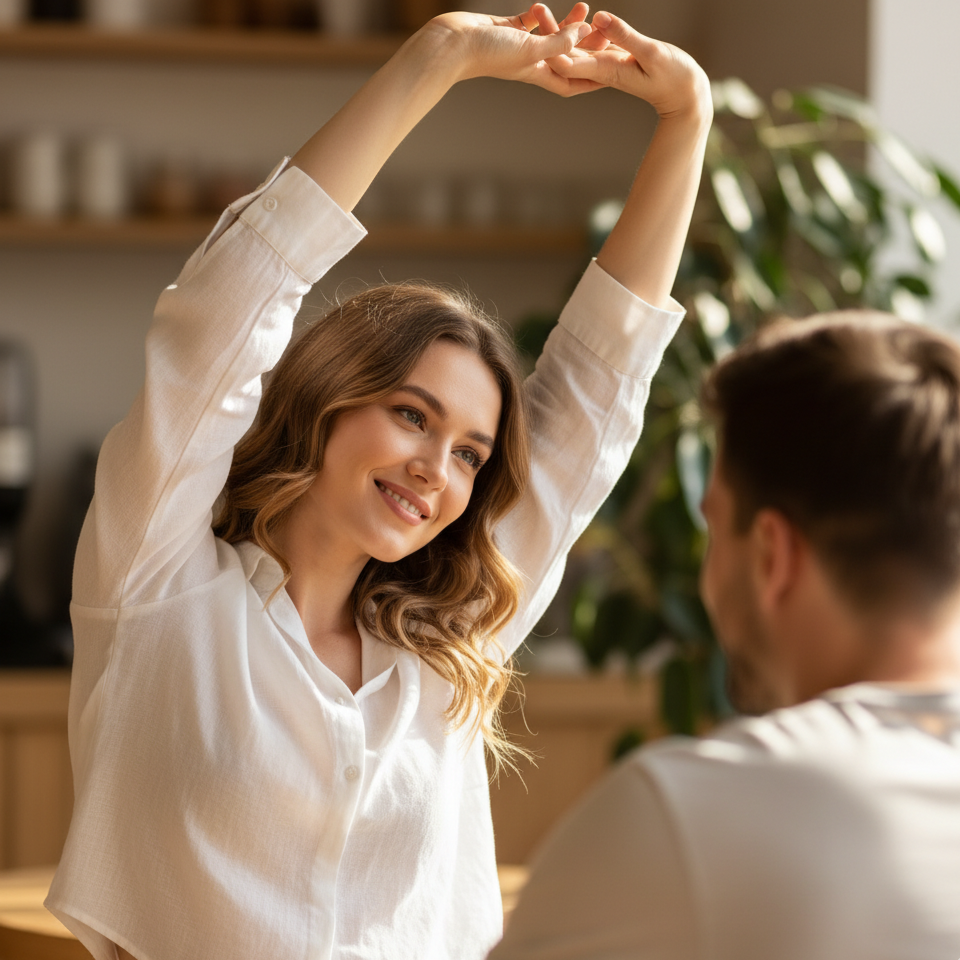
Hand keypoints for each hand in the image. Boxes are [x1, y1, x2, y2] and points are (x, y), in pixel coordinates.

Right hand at [421, 4, 599, 96]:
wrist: (454, 43)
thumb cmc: (490, 53)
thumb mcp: (530, 49)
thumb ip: (558, 42)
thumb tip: (582, 33)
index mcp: (538, 74)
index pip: (572, 82)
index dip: (594, 79)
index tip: (613, 72)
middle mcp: (531, 63)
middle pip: (566, 58)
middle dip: (587, 47)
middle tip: (606, 32)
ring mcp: (519, 47)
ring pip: (552, 37)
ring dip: (568, 25)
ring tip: (584, 8)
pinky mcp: (508, 30)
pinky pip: (531, 23)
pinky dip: (542, 15)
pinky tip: (548, 6)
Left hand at [549, 11, 711, 120]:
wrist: (684, 94)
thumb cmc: (673, 77)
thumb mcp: (651, 53)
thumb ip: (625, 36)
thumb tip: (598, 18)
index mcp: (604, 71)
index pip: (569, 63)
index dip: (552, 46)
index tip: (539, 29)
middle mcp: (600, 69)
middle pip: (566, 53)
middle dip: (548, 34)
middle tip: (536, 8)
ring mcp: (605, 63)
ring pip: (575, 46)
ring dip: (560, 29)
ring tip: (542, 7)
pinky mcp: (613, 55)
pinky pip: (590, 43)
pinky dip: (579, 30)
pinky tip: (571, 14)